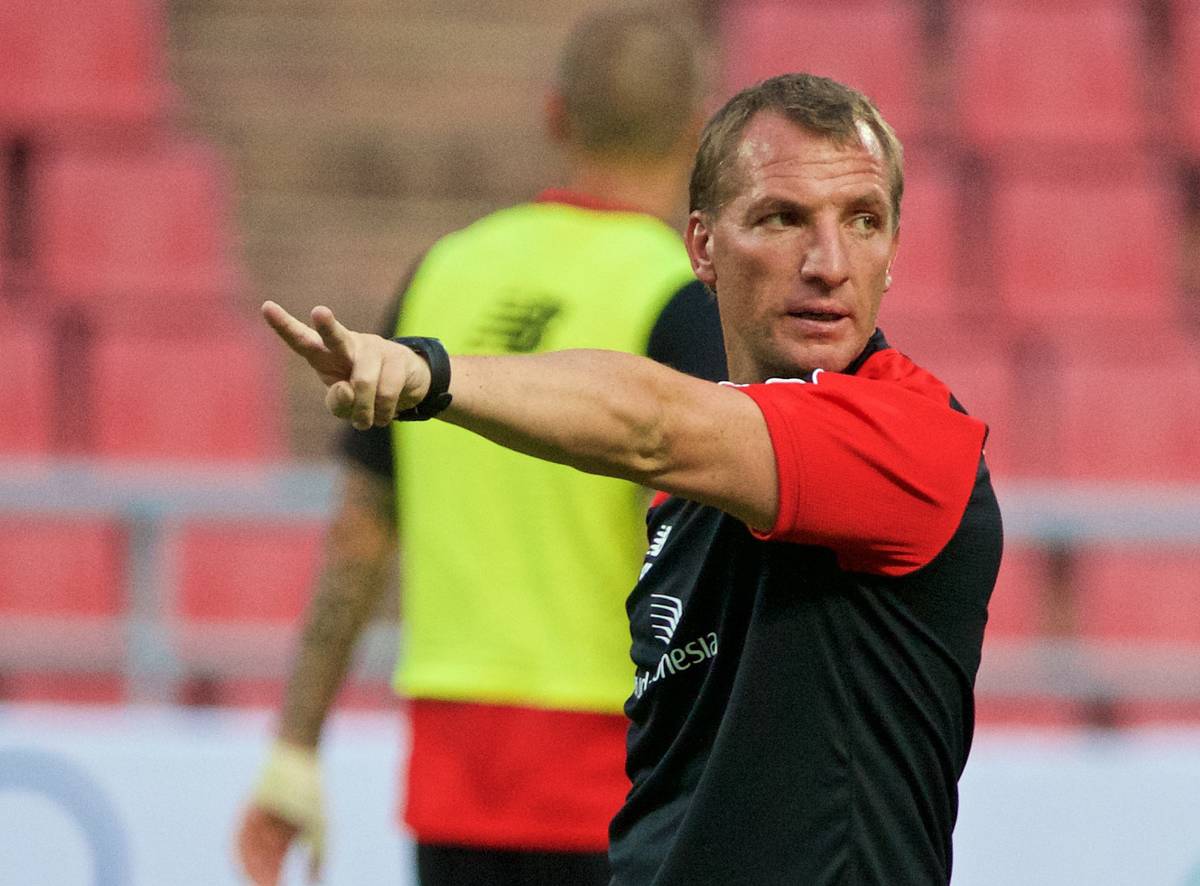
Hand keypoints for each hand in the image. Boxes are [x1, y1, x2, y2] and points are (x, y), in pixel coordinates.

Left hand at [236, 741, 325, 884]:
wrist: (298, 754)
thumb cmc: (311, 788)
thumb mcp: (321, 826)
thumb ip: (319, 855)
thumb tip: (317, 883)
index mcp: (284, 835)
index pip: (274, 865)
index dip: (272, 879)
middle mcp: (267, 831)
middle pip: (260, 861)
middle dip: (264, 876)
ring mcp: (257, 820)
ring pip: (249, 850)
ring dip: (252, 868)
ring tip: (260, 881)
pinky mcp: (249, 809)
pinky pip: (240, 833)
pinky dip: (243, 850)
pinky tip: (247, 861)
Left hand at [262, 301, 431, 428]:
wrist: (405, 385)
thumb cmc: (362, 392)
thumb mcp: (343, 404)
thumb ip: (338, 403)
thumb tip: (347, 389)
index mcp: (325, 354)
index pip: (302, 340)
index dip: (284, 326)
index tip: (266, 307)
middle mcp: (348, 344)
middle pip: (335, 337)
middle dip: (327, 326)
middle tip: (319, 312)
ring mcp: (375, 348)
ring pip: (363, 383)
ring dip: (364, 412)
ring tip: (367, 421)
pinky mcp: (399, 357)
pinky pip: (386, 392)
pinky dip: (382, 413)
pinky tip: (382, 416)